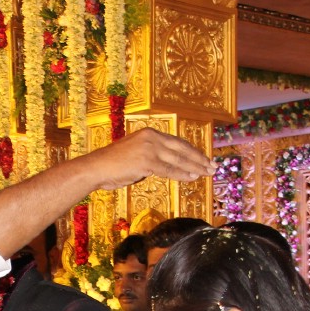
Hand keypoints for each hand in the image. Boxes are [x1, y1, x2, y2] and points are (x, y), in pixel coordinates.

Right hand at [87, 127, 215, 190]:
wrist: (96, 168)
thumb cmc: (112, 166)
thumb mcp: (134, 155)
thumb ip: (151, 158)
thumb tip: (165, 167)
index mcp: (149, 133)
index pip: (177, 142)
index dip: (192, 151)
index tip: (204, 158)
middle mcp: (152, 137)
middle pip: (182, 149)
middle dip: (199, 158)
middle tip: (213, 166)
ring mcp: (149, 148)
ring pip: (178, 159)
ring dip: (195, 167)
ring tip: (207, 172)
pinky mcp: (147, 161)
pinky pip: (169, 170)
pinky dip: (183, 174)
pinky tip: (193, 177)